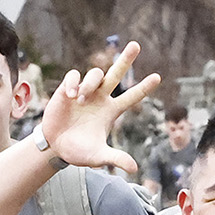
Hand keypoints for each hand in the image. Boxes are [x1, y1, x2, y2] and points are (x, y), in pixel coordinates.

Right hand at [39, 43, 160, 175]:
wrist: (56, 147)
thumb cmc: (79, 152)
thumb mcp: (98, 156)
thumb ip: (116, 159)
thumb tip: (135, 169)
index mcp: (111, 111)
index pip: (131, 97)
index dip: (144, 88)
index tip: (158, 77)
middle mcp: (100, 98)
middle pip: (116, 74)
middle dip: (126, 59)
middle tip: (136, 45)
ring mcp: (85, 92)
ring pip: (95, 74)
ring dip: (89, 84)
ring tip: (80, 100)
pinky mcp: (67, 89)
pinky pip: (74, 76)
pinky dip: (74, 82)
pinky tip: (71, 95)